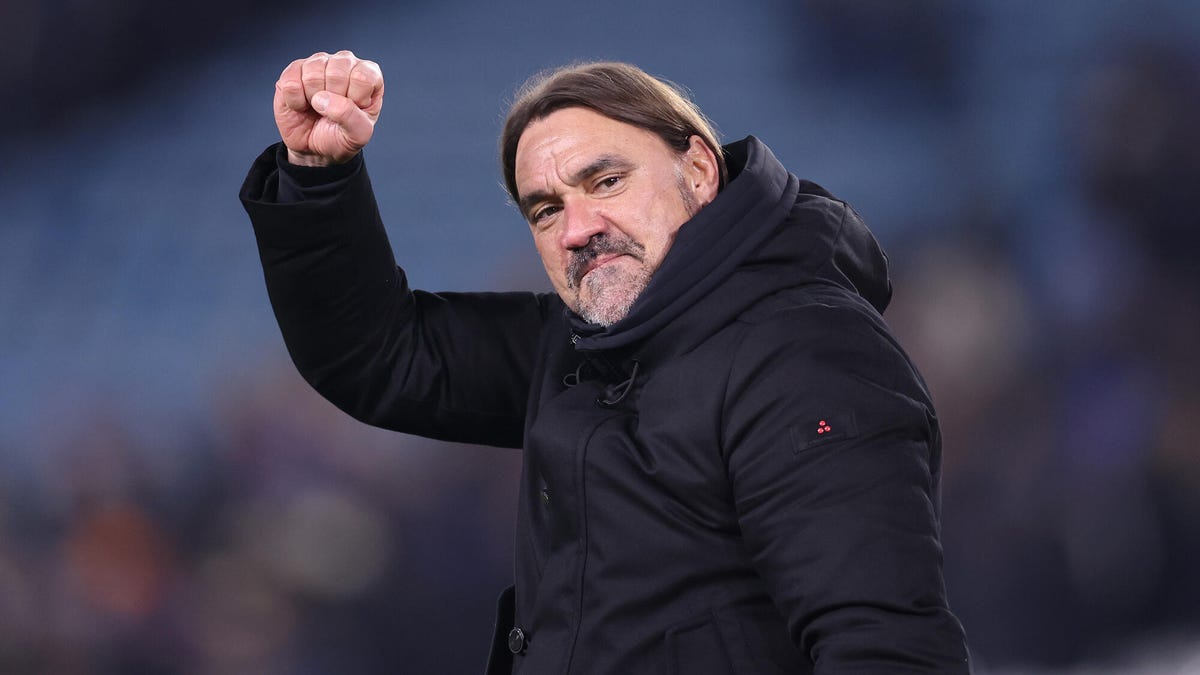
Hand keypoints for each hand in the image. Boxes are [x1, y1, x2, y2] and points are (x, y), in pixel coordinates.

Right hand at [273, 50, 383, 165]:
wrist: (313, 147)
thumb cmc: (341, 136)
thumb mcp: (358, 135)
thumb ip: (351, 117)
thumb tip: (323, 98)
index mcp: (368, 75)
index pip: (363, 78)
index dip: (355, 100)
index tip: (353, 111)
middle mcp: (344, 63)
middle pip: (336, 74)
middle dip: (333, 102)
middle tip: (332, 111)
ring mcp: (318, 63)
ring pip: (312, 75)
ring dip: (313, 101)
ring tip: (318, 107)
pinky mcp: (293, 70)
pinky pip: (290, 82)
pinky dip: (295, 102)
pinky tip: (302, 104)